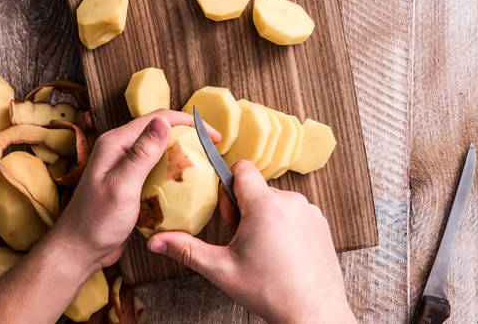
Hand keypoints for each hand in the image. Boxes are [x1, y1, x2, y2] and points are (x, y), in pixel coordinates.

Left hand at [50, 110, 220, 271]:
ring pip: (159, 151)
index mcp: (115, 142)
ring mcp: (124, 166)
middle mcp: (119, 149)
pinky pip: (156, 170)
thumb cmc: (96, 221)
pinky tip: (186, 185)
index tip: (212, 135)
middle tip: (212, 150)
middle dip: (187, 135)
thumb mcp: (122, 186)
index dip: (187, 121)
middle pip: (159, 131)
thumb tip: (163, 121)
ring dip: (181, 154)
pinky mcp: (130, 183)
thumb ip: (141, 153)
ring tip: (204, 165)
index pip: (157, 119)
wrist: (80, 249)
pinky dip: (172, 172)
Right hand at [147, 160, 354, 322]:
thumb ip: (185, 250)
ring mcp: (309, 211)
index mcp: (264, 207)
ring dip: (265, 217)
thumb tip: (156, 241)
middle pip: (256, 188)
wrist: (313, 313)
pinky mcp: (321, 221)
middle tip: (244, 241)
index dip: (229, 189)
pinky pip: (294, 211)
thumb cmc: (270, 292)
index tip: (231, 216)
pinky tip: (282, 251)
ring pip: (275, 200)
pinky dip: (285, 225)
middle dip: (245, 209)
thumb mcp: (221, 270)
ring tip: (264, 249)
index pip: (241, 168)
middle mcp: (290, 202)